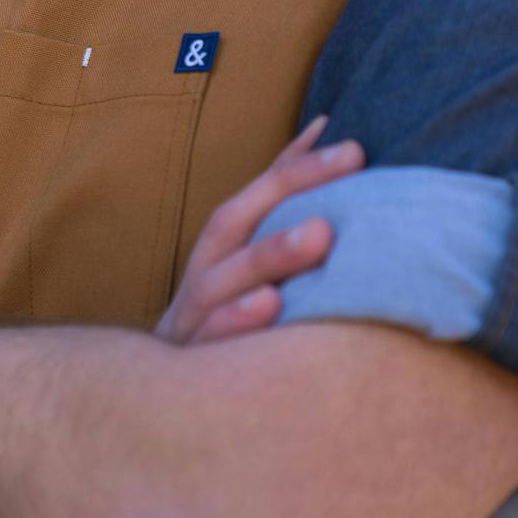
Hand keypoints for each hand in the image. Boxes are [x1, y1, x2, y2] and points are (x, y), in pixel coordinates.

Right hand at [154, 117, 364, 345]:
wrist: (161, 391)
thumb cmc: (224, 309)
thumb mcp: (249, 249)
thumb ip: (284, 194)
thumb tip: (325, 127)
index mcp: (222, 244)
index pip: (260, 194)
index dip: (302, 168)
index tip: (355, 149)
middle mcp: (204, 270)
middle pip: (234, 223)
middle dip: (288, 190)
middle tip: (349, 162)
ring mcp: (193, 315)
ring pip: (222, 279)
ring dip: (270, 254)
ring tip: (321, 235)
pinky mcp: (191, 361)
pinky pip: (210, 340)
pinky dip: (237, 322)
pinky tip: (271, 308)